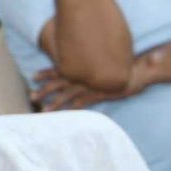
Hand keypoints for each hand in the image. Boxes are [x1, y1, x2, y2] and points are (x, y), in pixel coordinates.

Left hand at [31, 54, 155, 110]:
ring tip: (43, 111)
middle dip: (45, 90)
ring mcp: (92, 85)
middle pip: (60, 82)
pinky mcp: (101, 93)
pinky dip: (74, 107)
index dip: (47, 73)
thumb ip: (92, 59)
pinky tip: (65, 113)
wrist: (138, 68)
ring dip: (55, 103)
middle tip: (31, 96)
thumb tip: (81, 58)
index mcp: (83, 66)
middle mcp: (84, 74)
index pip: (60, 68)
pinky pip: (84, 101)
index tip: (33, 76)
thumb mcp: (103, 58)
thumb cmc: (121, 63)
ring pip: (69, 94)